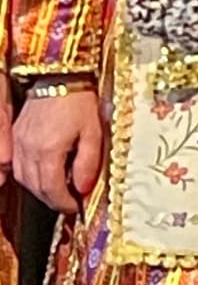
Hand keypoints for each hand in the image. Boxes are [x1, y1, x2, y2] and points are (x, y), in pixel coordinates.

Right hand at [11, 87, 102, 210]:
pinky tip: (43, 174)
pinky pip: (17, 164)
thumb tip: (84, 189)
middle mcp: (27, 148)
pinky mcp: (16, 135)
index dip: (64, 203)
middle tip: (69, 202)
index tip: (77, 207)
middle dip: (52, 199)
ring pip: (22, 178)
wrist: (61, 77)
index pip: (51, 189)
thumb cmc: (79, 102)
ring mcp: (18, 142)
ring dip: (39, 189)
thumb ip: (88, 163)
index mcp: (48, 149)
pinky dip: (29, 175)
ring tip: (58, 190)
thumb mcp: (93, 133)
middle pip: (34, 187)